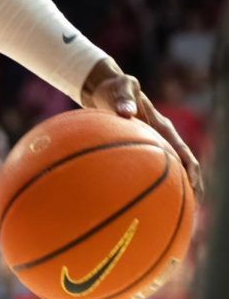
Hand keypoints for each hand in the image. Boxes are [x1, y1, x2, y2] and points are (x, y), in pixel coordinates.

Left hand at [81, 60, 203, 197]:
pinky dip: (150, 183)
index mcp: (162, 126)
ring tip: (174, 212)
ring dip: (174, 189)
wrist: (106, 86)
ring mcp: (153, 144)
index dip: (189, 168)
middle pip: (183, 165)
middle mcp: (162, 137)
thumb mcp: (121, 87)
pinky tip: (139, 199)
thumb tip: (126, 112)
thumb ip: (124, 98)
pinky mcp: (140, 149)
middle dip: (190, 186)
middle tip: (192, 208)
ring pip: (169, 170)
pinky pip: (148, 168)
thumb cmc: (115, 87)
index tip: (192, 184)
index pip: (182, 150)